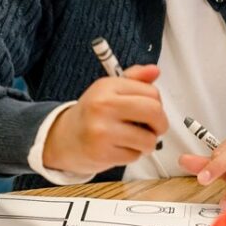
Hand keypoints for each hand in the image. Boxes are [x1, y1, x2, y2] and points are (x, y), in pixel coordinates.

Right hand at [42, 64, 166, 172]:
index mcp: (107, 86)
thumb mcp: (109, 90)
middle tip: (155, 128)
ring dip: (147, 143)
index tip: (152, 110)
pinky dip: (132, 154)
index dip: (158, 103)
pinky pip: (134, 155)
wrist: (64, 139)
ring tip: (135, 140)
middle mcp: (103, 105)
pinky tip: (120, 148)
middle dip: (161, 124)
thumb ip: (134, 80)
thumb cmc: (91, 114)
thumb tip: (154, 70)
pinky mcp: (102, 152)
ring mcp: (102, 130)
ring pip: (148, 139)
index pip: (151, 92)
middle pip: (154, 112)